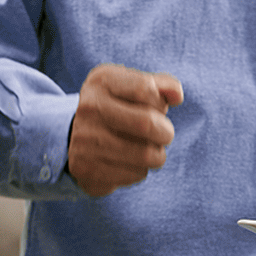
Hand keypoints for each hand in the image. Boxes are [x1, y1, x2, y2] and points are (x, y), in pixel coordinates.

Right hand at [67, 63, 183, 195]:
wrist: (78, 138)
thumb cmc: (119, 109)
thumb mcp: (134, 88)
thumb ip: (161, 86)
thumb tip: (177, 96)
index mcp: (102, 81)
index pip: (144, 88)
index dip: (160, 101)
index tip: (158, 107)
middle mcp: (89, 107)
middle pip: (146, 123)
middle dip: (166, 132)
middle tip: (163, 135)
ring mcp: (84, 138)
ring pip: (145, 154)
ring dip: (157, 155)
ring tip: (148, 150)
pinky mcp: (86, 167)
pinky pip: (135, 174)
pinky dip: (140, 170)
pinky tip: (129, 162)